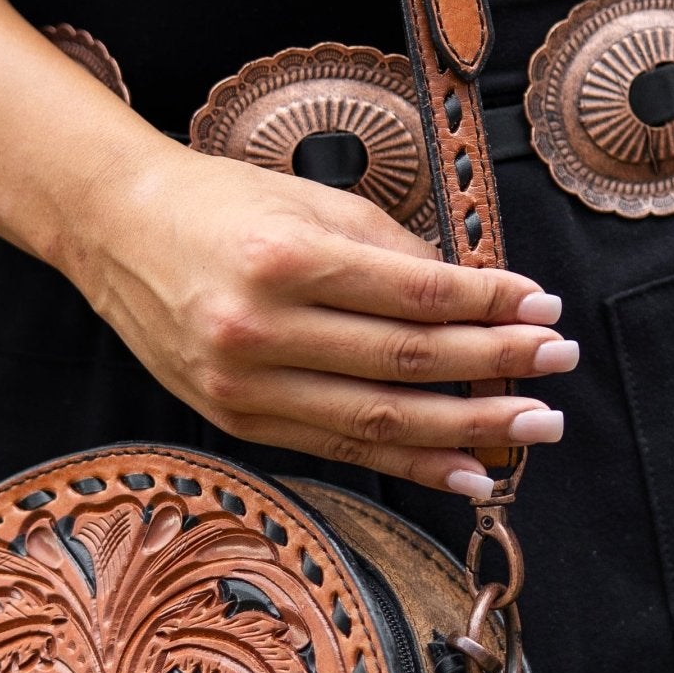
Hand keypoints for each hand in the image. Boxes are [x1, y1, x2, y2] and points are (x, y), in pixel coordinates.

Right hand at [67, 142, 575, 496]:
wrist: (113, 229)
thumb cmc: (222, 202)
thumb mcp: (311, 200)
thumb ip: (393, 251)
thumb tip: (477, 299)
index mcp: (285, 258)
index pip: (412, 294)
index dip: (488, 306)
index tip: (546, 309)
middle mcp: (259, 328)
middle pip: (404, 363)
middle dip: (495, 369)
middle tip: (560, 368)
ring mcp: (243, 384)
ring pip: (377, 418)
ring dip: (467, 429)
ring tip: (533, 429)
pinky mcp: (237, 420)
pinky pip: (340, 448)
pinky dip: (409, 463)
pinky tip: (466, 471)